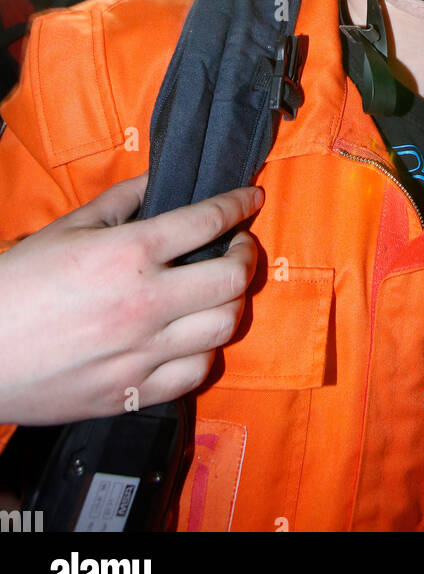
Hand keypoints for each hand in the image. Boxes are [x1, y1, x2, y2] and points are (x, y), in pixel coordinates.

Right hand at [0, 174, 262, 423]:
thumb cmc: (14, 286)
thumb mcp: (67, 227)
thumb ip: (122, 200)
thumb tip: (159, 181)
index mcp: (128, 252)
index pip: (209, 221)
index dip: (239, 204)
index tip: (250, 198)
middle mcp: (145, 302)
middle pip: (233, 278)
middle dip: (246, 254)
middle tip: (238, 245)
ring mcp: (142, 352)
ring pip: (224, 327)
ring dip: (231, 302)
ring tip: (219, 290)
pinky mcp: (133, 392)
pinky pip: (197, 373)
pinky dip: (205, 350)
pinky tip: (194, 336)